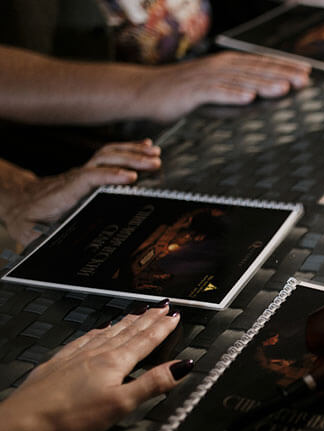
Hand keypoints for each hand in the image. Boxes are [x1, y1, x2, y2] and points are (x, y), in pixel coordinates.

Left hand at [0, 305, 190, 430]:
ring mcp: (77, 355)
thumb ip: (152, 384)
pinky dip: (100, 330)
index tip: (174, 316)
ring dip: (128, 321)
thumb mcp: (120, 405)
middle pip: (129, 331)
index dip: (163, 328)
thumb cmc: (68, 417)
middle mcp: (96, 353)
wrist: (24, 420)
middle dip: (149, 318)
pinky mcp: (60, 362)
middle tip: (162, 306)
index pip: (146, 340)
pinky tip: (100, 329)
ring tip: (139, 312)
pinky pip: (86, 338)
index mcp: (114, 362)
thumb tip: (181, 367)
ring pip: (109, 332)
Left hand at [1, 140, 160, 247]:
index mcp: (64, 193)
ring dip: (133, 152)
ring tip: (155, 154)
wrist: (21, 201)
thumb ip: (37, 236)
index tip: (131, 177)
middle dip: (130, 160)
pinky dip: (129, 149)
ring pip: (108, 155)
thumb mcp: (27, 230)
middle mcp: (76, 178)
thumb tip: (50, 242)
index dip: (110, 176)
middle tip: (155, 164)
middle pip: (103, 161)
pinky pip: (110, 156)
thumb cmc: (28, 218)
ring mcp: (83, 172)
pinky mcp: (89, 171)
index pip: (88, 178)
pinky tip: (146, 147)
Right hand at [136, 52, 311, 121]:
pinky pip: (216, 92)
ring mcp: (206, 77)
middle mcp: (219, 67)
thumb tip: (269, 98)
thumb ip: (244, 95)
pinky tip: (249, 98)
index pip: (261, 64)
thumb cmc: (186, 95)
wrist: (146, 92)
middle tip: (304, 79)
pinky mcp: (193, 90)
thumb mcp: (219, 94)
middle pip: (255, 70)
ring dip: (263, 83)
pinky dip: (233, 94)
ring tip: (285, 87)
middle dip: (281, 74)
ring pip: (239, 80)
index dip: (284, 67)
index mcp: (227, 65)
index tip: (307, 71)